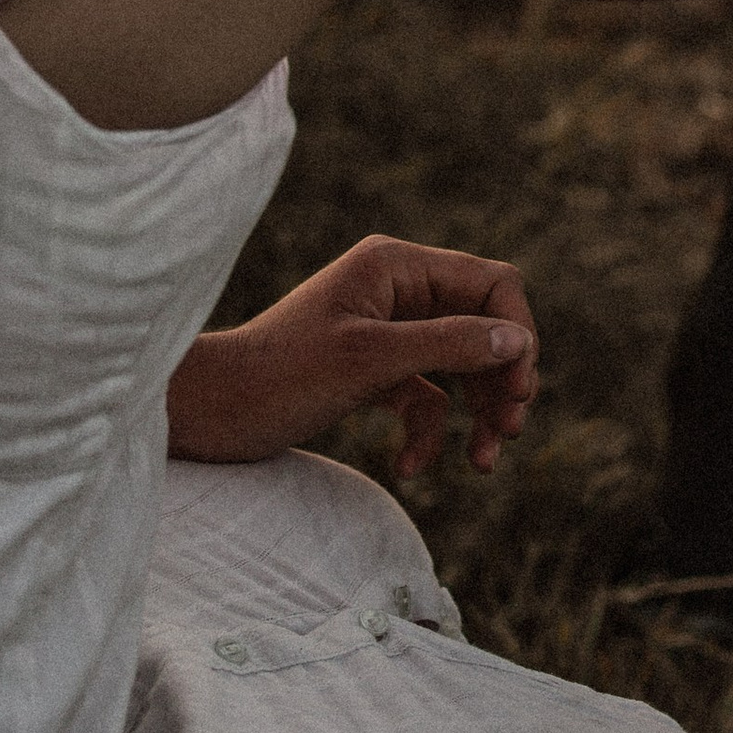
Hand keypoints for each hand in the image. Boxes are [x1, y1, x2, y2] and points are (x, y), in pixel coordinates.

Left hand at [164, 235, 539, 481]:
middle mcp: (397, 288)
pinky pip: (426, 396)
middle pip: (483, 325)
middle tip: (508, 432)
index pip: (491, 282)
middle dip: (502, 380)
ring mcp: (385, 329)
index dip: (516, 333)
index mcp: (396, 265)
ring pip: (461, 365)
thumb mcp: (372, 361)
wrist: (213, 413)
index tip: (518, 391)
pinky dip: (428, 431)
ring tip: (483, 462)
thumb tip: (519, 340)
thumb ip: (449, 344)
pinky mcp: (371, 370)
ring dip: (478, 412)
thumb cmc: (283, 376)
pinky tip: (409, 468)